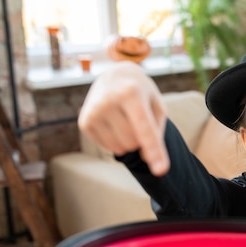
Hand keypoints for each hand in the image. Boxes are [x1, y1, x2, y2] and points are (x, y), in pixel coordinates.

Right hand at [77, 61, 169, 175]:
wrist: (115, 75)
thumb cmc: (142, 93)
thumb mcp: (157, 105)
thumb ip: (157, 131)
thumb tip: (146, 158)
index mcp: (131, 92)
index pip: (145, 129)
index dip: (155, 151)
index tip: (161, 171)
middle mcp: (108, 100)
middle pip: (134, 142)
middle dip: (141, 138)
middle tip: (138, 117)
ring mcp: (92, 111)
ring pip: (121, 148)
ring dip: (130, 140)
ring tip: (126, 119)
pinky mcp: (84, 122)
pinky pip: (109, 147)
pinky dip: (117, 141)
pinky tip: (115, 123)